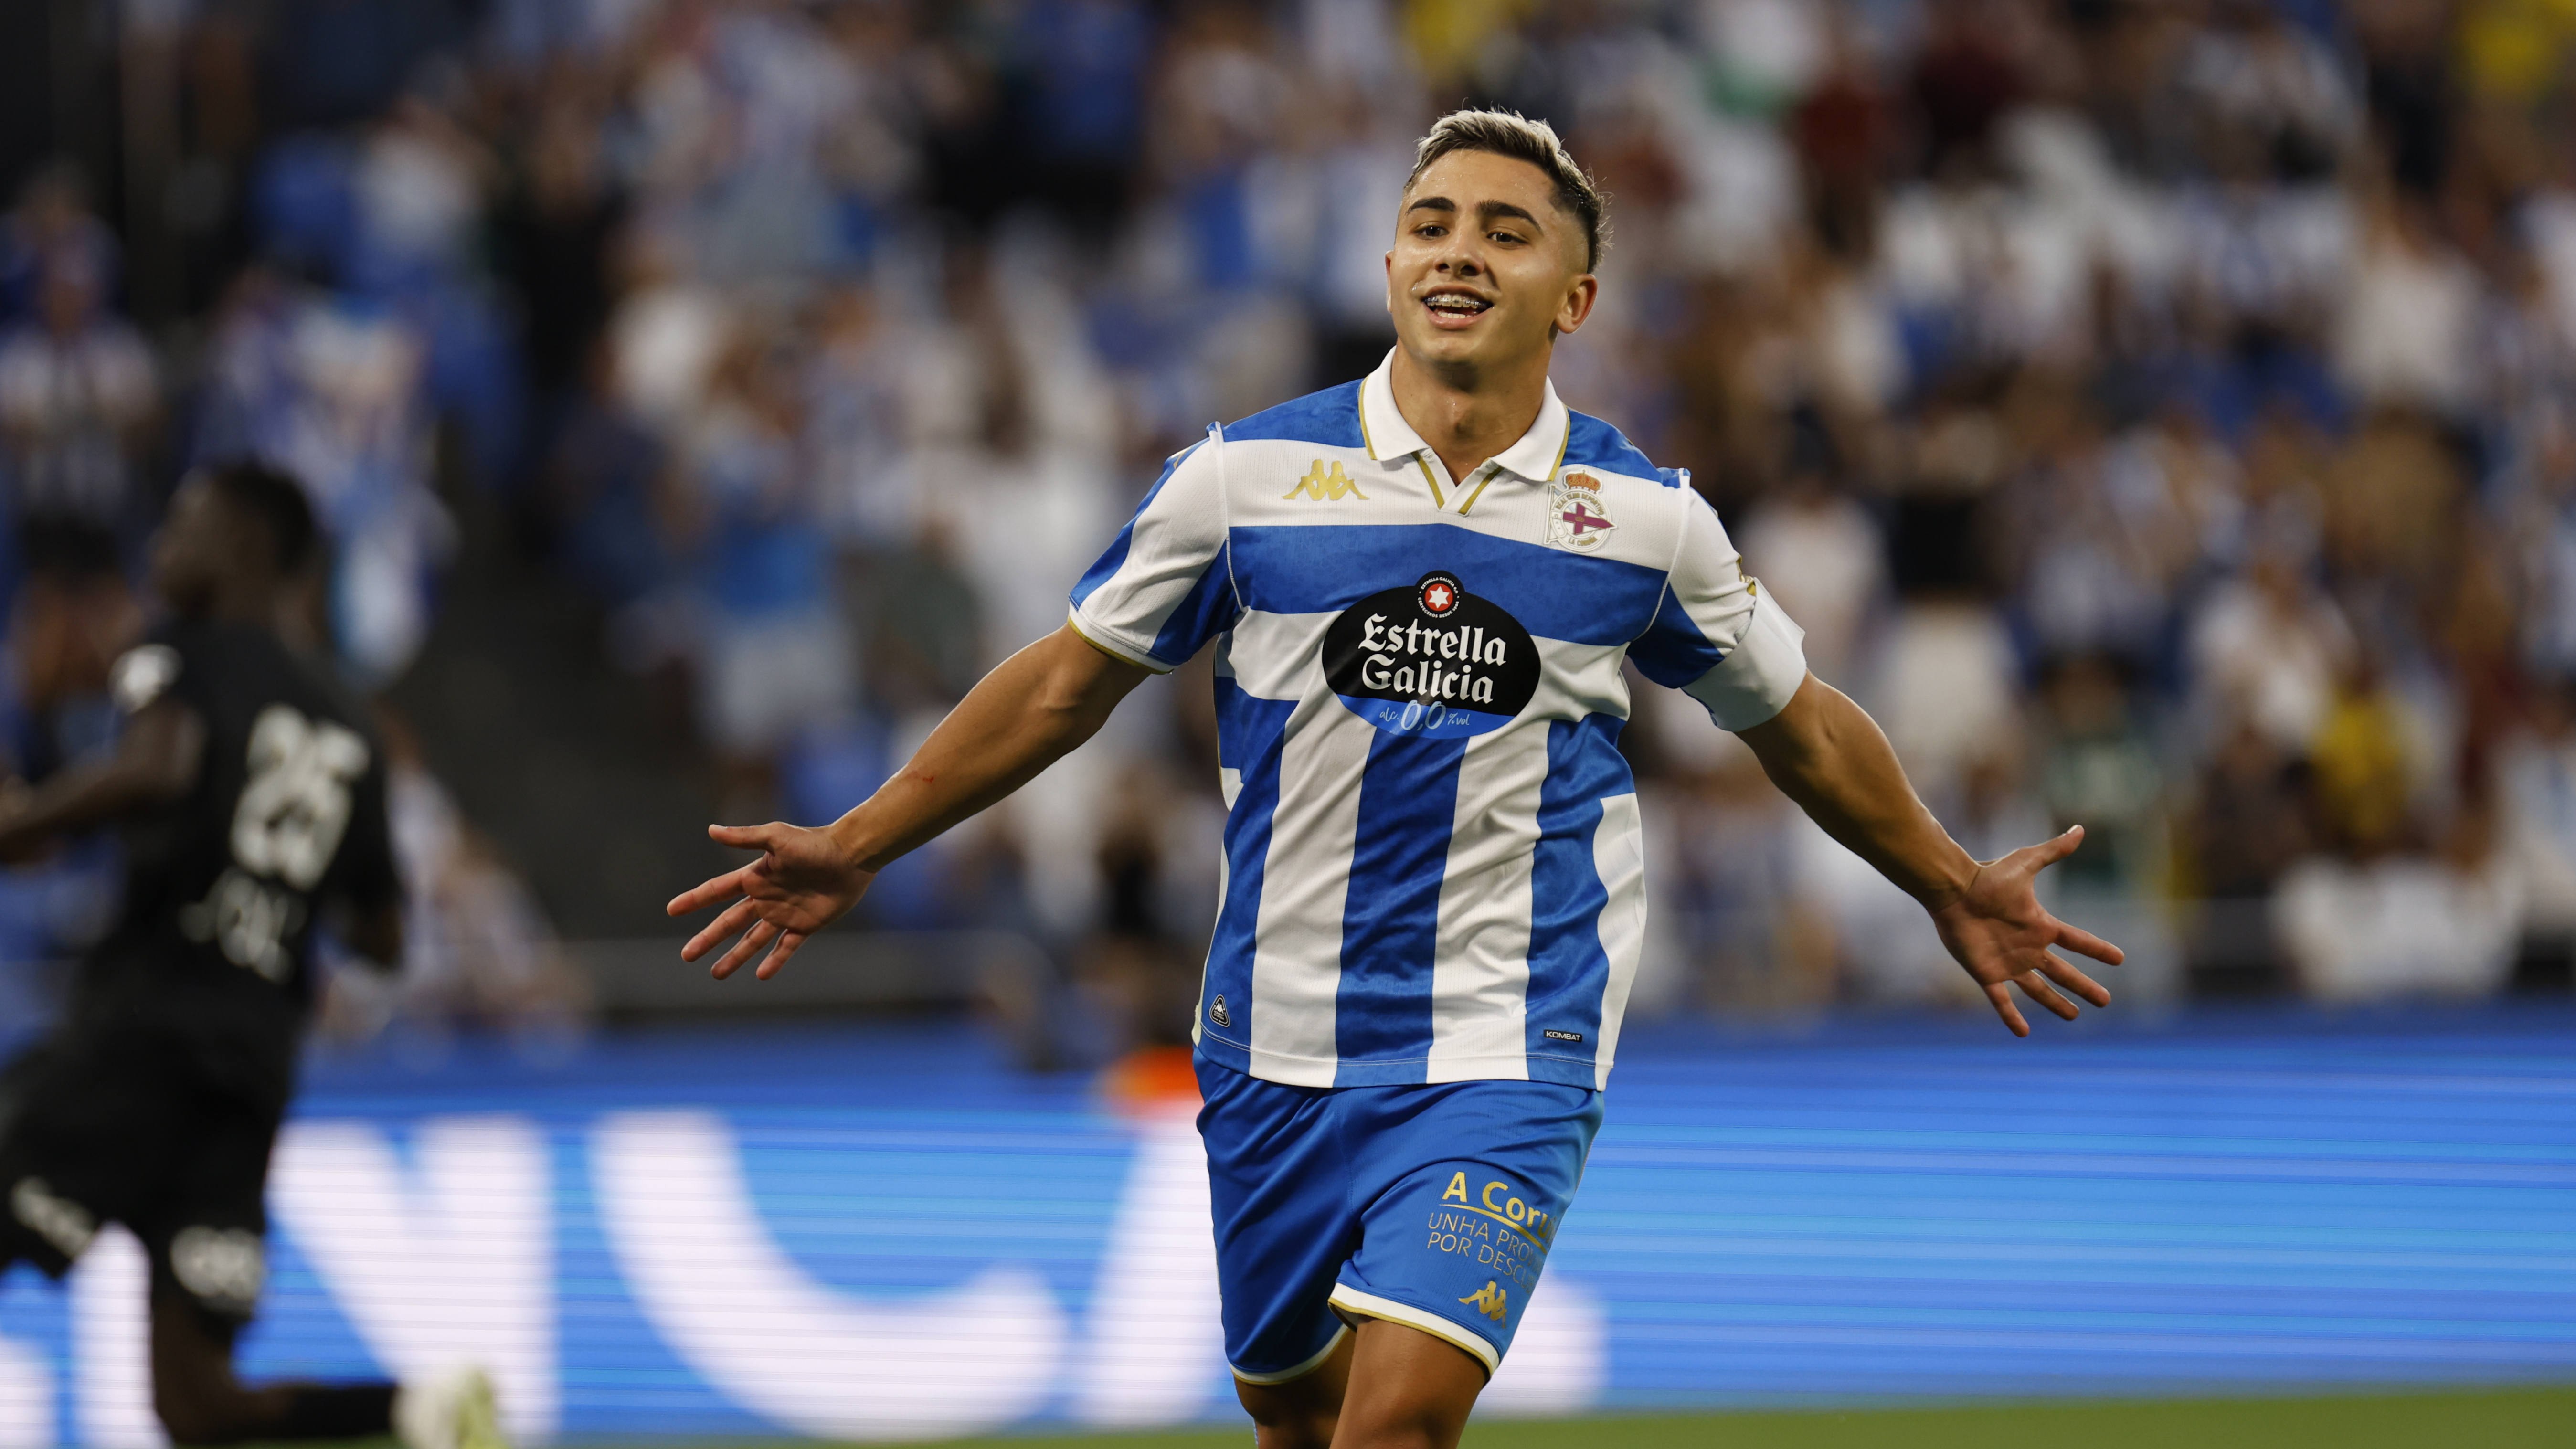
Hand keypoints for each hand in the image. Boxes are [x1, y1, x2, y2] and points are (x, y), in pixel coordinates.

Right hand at [666, 822, 873, 980]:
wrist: (852, 856)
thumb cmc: (815, 843)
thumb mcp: (776, 837)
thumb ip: (744, 837)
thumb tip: (711, 829)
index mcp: (755, 876)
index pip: (717, 891)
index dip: (694, 900)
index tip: (671, 909)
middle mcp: (766, 897)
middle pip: (729, 922)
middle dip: (707, 938)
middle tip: (687, 956)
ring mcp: (784, 913)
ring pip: (753, 940)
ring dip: (735, 956)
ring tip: (716, 974)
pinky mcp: (805, 925)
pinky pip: (786, 947)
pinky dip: (774, 961)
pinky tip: (760, 975)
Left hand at [1926, 825, 2120, 1036]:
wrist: (1953, 891)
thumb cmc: (1986, 877)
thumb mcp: (2025, 862)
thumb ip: (2053, 850)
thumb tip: (2080, 829)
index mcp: (2039, 926)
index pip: (2076, 941)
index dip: (2097, 950)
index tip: (2120, 960)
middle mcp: (2027, 948)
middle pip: (2063, 972)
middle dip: (2084, 987)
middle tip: (2105, 1001)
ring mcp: (2007, 963)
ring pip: (2037, 989)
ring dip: (2055, 1004)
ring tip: (2073, 1017)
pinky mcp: (1986, 973)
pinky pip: (2001, 1000)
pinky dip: (2011, 1017)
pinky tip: (2023, 1033)